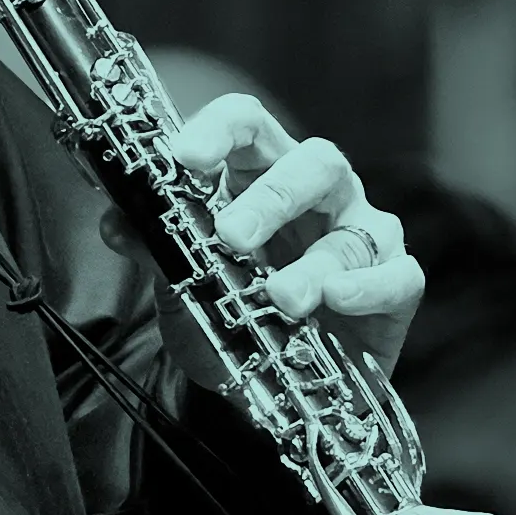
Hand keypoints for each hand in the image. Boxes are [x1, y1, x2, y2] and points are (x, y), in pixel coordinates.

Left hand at [170, 94, 423, 376]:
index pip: (249, 126)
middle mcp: (319, 193)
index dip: (219, 130)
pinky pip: (399, 275)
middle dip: (272, 196)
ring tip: (282, 298)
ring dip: (312, 266)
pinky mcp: (394, 283)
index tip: (183, 156)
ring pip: (352, 228)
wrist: (269, 388)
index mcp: (260, 175)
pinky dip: (371, 286)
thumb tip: (116, 222)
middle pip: (312, 162)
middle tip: (232, 234)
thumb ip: (155, 248)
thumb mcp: (183, 285)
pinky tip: (340, 299)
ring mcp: (361, 234)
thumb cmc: (232, 315)